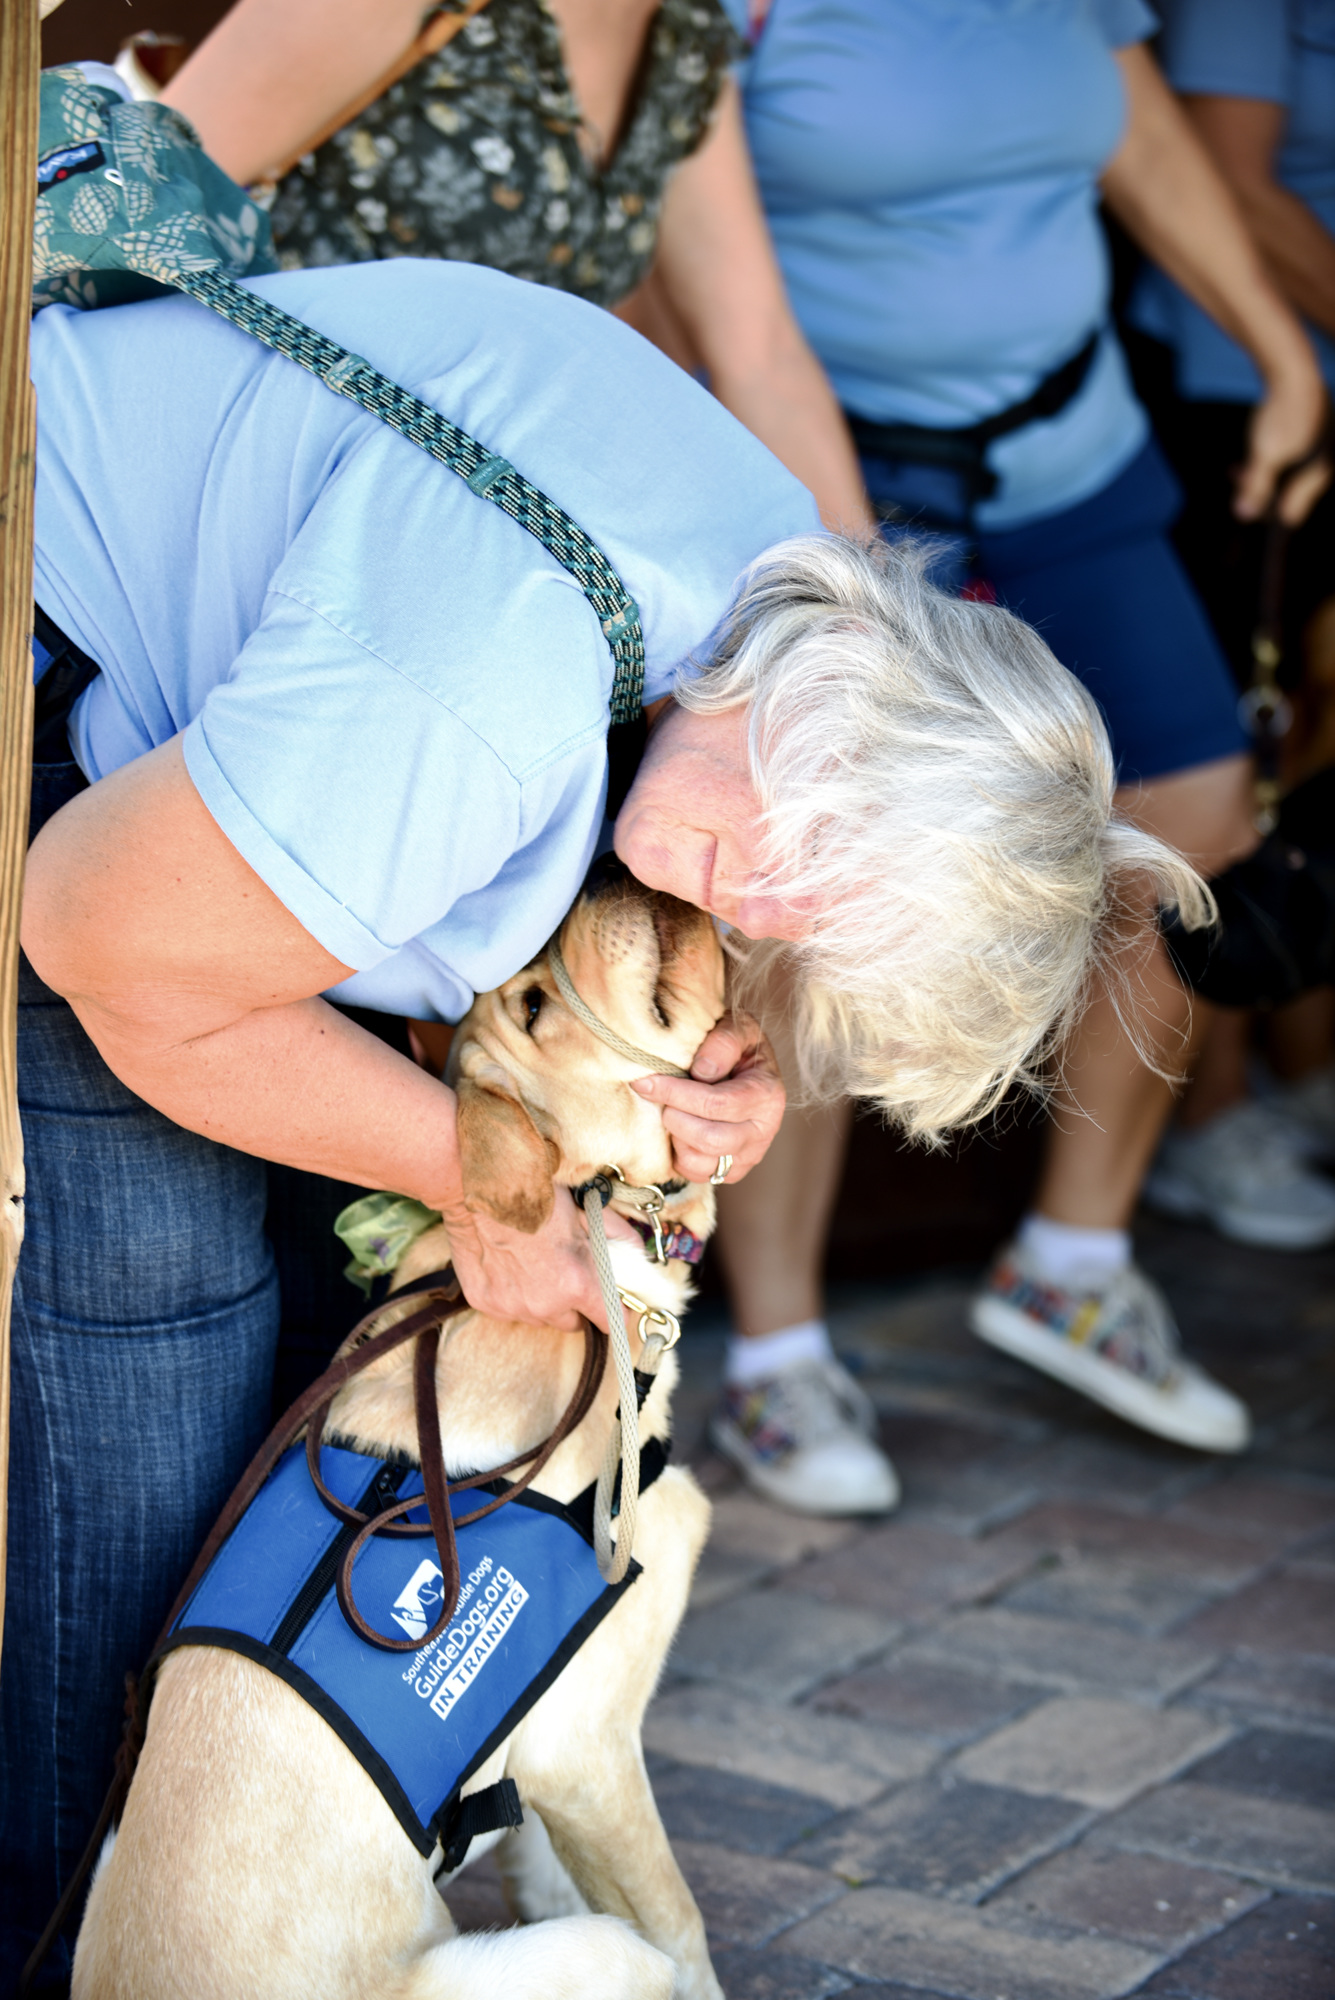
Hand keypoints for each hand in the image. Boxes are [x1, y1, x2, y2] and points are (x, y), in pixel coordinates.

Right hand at [440, 1182, 639, 1333]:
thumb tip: (637, 1256)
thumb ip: (618, 1239)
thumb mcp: (588, 1210)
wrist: (477, 1185)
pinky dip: (515, 1293)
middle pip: (575, 1324)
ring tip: (536, 1262)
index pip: (611, 1323)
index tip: (615, 1301)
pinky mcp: (486, 1303)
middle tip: (569, 1271)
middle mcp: (545, 1304)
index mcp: (576, 1283)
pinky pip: (511, 1309)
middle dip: (578, 1303)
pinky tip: (510, 1262)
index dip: (616, 1310)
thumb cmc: (535, 1192)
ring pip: (542, 1317)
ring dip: (545, 1300)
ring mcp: (512, 1307)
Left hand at [630, 1011, 784, 1182]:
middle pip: (709, 1139)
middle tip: (658, 1097)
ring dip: (676, 1136)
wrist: (746, 1068)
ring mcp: (750, 1155)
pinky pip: (696, 1174)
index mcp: (768, 1095)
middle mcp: (764, 1131)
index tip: (646, 1082)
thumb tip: (702, 1071)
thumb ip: (724, 1041)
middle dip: (674, 1118)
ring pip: (699, 1161)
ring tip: (672, 1111)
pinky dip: (679, 1154)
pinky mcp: (732, 1171)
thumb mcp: (738, 1028)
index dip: (675, 1094)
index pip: (715, 1104)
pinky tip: (679, 1129)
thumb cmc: (738, 1046)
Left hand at [1236, 366, 1330, 524]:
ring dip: (1262, 474)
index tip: (1244, 509)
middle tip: (1237, 489)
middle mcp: (1326, 459)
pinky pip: (1291, 451)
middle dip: (1262, 492)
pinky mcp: (1313, 426)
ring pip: (1288, 469)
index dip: (1267, 513)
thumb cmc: (1282, 413)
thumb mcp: (1265, 455)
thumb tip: (1244, 515)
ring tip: (1236, 471)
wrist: (1292, 366)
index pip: (1292, 510)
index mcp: (1321, 471)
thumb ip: (1256, 486)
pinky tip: (1253, 450)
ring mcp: (1322, 441)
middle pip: (1291, 490)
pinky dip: (1270, 455)